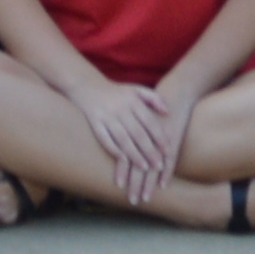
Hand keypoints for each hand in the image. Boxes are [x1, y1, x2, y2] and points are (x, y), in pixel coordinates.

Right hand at [79, 74, 186, 208]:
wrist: (87, 85)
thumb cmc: (116, 91)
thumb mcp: (136, 89)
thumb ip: (154, 98)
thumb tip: (168, 112)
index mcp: (133, 100)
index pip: (150, 122)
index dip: (160, 138)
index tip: (168, 152)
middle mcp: (120, 108)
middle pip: (138, 133)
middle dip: (150, 151)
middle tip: (159, 166)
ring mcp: (106, 116)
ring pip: (123, 139)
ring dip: (134, 155)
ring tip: (144, 168)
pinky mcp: (94, 122)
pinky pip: (105, 139)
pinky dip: (114, 150)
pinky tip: (122, 161)